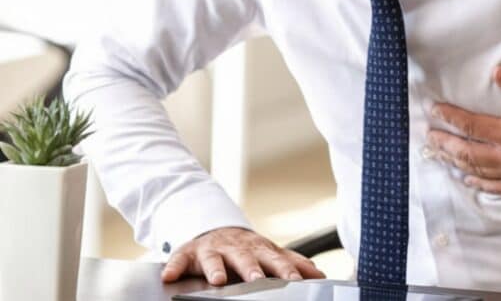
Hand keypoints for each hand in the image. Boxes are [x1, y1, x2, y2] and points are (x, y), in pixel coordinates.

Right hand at [160, 227, 325, 284]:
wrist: (216, 230)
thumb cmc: (247, 248)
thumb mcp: (270, 253)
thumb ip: (293, 263)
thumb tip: (319, 274)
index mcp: (259, 249)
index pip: (275, 260)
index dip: (285, 270)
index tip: (295, 280)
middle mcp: (236, 248)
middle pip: (245, 258)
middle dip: (251, 269)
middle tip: (257, 279)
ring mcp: (212, 249)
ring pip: (213, 258)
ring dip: (215, 268)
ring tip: (217, 280)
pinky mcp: (189, 252)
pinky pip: (179, 259)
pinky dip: (174, 266)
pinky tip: (170, 275)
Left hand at [428, 65, 500, 195]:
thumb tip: (496, 72)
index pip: (471, 126)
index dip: (450, 118)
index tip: (434, 110)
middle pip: (467, 152)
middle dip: (445, 143)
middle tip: (429, 134)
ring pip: (477, 170)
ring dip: (455, 161)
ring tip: (439, 152)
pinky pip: (495, 187)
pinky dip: (477, 182)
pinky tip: (467, 177)